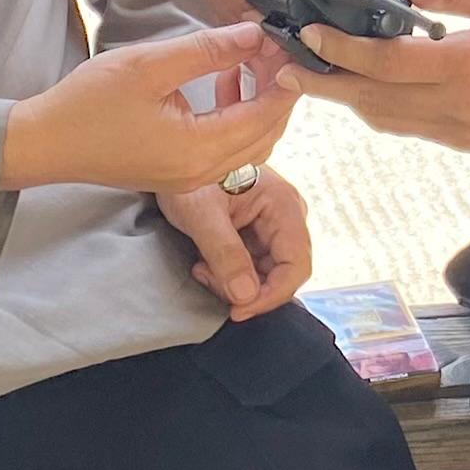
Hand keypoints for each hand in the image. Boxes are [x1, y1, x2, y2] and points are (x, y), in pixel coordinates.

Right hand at [4, 22, 299, 193]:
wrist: (44, 142)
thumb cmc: (88, 104)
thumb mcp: (150, 65)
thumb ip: (208, 50)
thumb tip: (254, 34)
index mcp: (199, 149)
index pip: (265, 115)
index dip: (285, 78)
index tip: (290, 44)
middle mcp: (201, 173)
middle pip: (266, 134)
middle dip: (278, 91)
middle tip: (276, 48)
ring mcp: (190, 178)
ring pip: (250, 145)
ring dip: (260, 105)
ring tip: (255, 60)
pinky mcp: (178, 174)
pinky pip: (227, 149)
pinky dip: (238, 118)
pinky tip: (227, 84)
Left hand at [155, 166, 314, 319]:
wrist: (173, 159)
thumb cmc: (187, 179)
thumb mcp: (201, 215)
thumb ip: (225, 255)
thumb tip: (246, 296)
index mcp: (283, 205)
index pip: (296, 265)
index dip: (271, 295)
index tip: (238, 310)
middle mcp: (287, 215)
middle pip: (283, 273)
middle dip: (247, 288)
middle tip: (209, 279)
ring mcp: (274, 224)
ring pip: (267, 273)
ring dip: (235, 282)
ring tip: (203, 268)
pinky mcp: (258, 231)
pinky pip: (254, 265)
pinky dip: (230, 273)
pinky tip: (206, 263)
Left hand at [294, 0, 469, 163]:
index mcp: (467, 66)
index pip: (385, 62)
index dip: (339, 50)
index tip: (306, 36)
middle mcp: (458, 107)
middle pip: (372, 100)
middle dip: (324, 85)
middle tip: (284, 69)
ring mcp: (463, 133)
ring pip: (388, 121)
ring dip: (350, 101)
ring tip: (316, 81)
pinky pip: (414, 130)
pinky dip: (384, 112)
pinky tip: (371, 93)